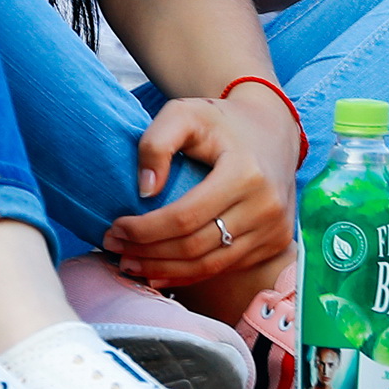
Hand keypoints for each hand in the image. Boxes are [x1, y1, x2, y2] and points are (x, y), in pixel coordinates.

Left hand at [102, 92, 301, 286]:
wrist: (272, 131)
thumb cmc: (220, 122)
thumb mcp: (184, 113)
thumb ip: (157, 143)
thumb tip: (145, 191)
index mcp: (245, 173)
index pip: (186, 217)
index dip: (145, 229)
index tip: (115, 227)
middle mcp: (266, 206)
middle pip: (195, 247)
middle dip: (147, 252)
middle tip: (113, 247)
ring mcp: (274, 229)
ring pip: (209, 266)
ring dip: (163, 269)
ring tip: (129, 263)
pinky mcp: (275, 244)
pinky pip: (224, 268)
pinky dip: (188, 275)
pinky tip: (159, 270)